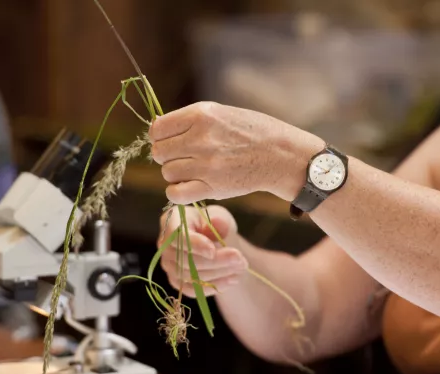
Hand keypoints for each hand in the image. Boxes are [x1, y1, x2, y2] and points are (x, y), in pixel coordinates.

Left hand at [148, 101, 323, 203]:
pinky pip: (176, 194)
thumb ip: (190, 121)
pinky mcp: (213, 187)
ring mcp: (206, 164)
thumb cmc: (253, 132)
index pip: (157, 129)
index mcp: (201, 115)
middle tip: (185, 158)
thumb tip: (158, 131)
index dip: (160, 137)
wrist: (281, 155)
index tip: (171, 141)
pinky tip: (189, 187)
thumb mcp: (221, 113)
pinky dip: (178, 193)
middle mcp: (201, 138)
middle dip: (168, 156)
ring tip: (194, 170)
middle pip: (159, 152)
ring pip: (167, 173)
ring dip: (176, 174)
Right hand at [158, 204, 247, 296]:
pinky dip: (215, 286)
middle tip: (240, 259)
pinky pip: (193, 290)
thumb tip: (217, 222)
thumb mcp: (221, 217)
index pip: (177, 235)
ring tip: (241, 267)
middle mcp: (164, 244)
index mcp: (172, 220)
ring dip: (219, 273)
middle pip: (186, 259)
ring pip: (191, 276)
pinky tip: (233, 279)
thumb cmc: (215, 225)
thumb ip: (219, 219)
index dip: (194, 245)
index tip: (213, 251)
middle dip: (216, 261)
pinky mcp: (177, 282)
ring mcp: (169, 265)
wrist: (216, 243)